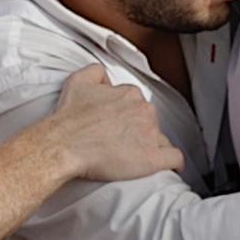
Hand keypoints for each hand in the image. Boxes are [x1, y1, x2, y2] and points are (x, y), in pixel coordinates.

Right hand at [31, 61, 183, 186]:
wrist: (64, 144)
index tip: (121, 125)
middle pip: (150, 120)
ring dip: (152, 145)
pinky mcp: (152, 158)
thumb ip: (95, 72)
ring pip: (162, 138)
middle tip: (124, 141)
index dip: (129, 116)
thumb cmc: (70, 118)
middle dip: (140, 130)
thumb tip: (103, 76)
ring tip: (136, 156)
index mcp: (130, 94)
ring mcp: (150, 134)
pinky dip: (174, 162)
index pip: (138, 104)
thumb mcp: (79, 81)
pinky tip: (170, 167)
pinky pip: (174, 158)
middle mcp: (143, 111)